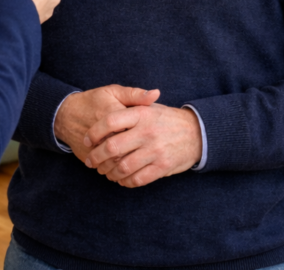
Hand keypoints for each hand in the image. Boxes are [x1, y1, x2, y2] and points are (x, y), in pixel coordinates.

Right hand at [54, 85, 159, 161]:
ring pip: (116, 161)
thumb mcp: (113, 92)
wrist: (66, 114)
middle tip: (146, 152)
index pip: (136, 129)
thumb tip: (156, 93)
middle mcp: (104, 132)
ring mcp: (95, 146)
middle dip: (139, 153)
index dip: (145, 136)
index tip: (150, 136)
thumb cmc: (94, 101)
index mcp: (113, 113)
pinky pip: (104, 167)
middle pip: (128, 148)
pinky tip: (122, 167)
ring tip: (136, 161)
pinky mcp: (88, 156)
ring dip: (128, 165)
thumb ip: (135, 94)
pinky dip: (114, 170)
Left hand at [83, 102, 201, 187]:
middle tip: (90, 161)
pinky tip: (121, 179)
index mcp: (141, 114)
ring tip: (104, 171)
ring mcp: (155, 150)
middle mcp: (147, 131)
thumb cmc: (167, 119)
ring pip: (123, 166)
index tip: (87, 140)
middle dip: (96, 156)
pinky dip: (126, 181)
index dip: (94, 132)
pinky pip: (138, 178)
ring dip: (109, 172)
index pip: (110, 121)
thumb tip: (109, 101)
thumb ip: (131, 104)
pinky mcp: (162, 167)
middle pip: (113, 146)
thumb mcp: (151, 106)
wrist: (197, 133)